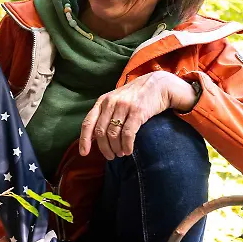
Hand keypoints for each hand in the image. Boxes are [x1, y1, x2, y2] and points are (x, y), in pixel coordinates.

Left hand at [78, 72, 196, 159]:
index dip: (84, 139)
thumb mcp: (116, 100)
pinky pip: (127, 134)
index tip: (84, 153)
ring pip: (113, 135)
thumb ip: (104, 115)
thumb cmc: (135, 96)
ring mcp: (124, 106)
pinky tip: (128, 151)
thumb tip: (93, 138)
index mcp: (102, 101)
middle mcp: (111, 103)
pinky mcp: (137, 112)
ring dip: (116, 148)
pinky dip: (126, 146)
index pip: (88, 122)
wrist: (158, 85)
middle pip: (101, 132)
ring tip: (120, 154)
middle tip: (110, 156)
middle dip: (104, 148)